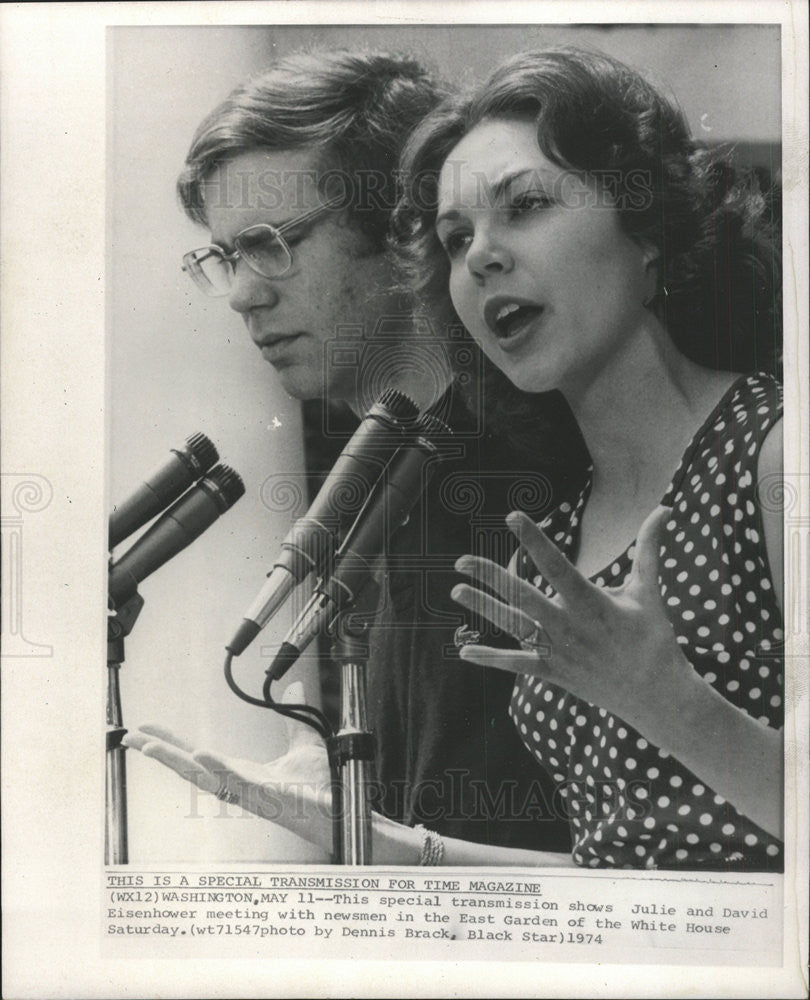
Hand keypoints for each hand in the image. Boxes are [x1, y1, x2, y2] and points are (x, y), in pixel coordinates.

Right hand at [122, 683, 334, 852]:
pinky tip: (200, 755)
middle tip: (130, 737)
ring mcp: (252, 794)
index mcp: (243, 773)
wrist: (344, 810)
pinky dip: (218, 768)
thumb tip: (293, 688)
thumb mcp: (305, 743)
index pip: (200, 755)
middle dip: (159, 753)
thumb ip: (294, 718)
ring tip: (150, 747)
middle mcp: (240, 785)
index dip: (173, 743)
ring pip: (205, 778)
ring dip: (176, 762)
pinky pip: (238, 783)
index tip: (147, 730)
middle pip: (190, 768)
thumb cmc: (322, 788)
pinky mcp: (269, 797)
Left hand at [451, 506, 693, 737]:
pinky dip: (490, 658)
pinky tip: (464, 650)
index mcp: (591, 602)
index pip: (555, 564)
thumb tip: (665, 508)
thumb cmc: (653, 638)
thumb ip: (650, 549)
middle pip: (522, 596)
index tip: (512, 517)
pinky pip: (517, 664)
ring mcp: (559, 652)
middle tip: (461, 560)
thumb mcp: (648, 591)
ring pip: (513, 626)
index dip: (533, 540)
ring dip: (483, 608)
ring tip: (456, 591)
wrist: (658, 697)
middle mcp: (569, 626)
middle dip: (490, 576)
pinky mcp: (554, 673)